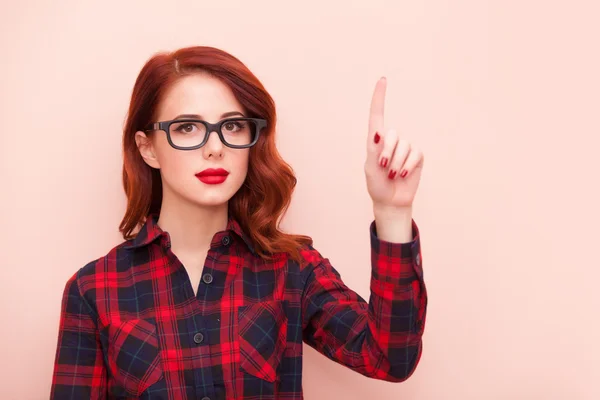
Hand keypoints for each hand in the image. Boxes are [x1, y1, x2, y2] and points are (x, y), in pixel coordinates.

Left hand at [365, 77, 423, 209]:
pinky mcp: (417, 156)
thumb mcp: (370, 168)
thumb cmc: (376, 185)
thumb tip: (379, 132)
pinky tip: (402, 175)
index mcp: (376, 140)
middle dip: (387, 153)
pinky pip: (415, 154)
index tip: (382, 80)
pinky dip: (407, 166)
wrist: (390, 201)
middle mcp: (392, 140)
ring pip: (404, 146)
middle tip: (383, 168)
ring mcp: (406, 148)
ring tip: (392, 175)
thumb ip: (375, 149)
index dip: (379, 98)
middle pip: (392, 134)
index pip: (377, 115)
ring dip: (396, 163)